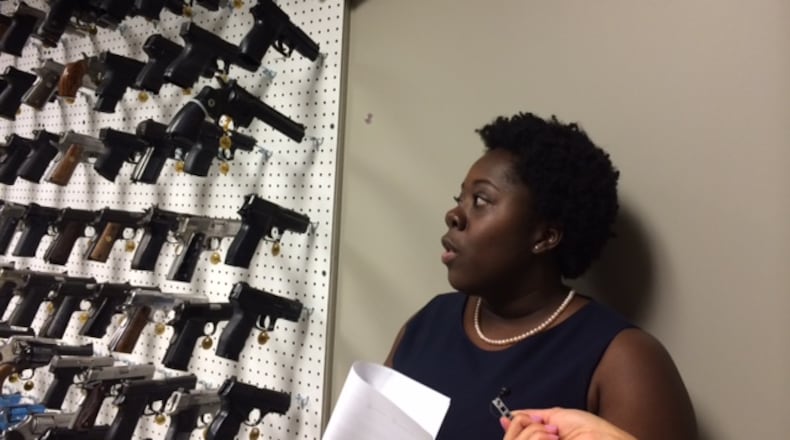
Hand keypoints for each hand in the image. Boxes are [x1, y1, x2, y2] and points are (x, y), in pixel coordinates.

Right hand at [501, 407, 636, 439]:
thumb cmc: (589, 429)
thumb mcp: (555, 416)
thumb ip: (530, 416)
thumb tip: (510, 415)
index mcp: (542, 438)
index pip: (515, 436)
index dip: (512, 427)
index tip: (508, 419)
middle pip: (513, 438)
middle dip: (527, 427)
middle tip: (548, 428)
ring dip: (535, 434)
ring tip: (557, 436)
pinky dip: (539, 438)